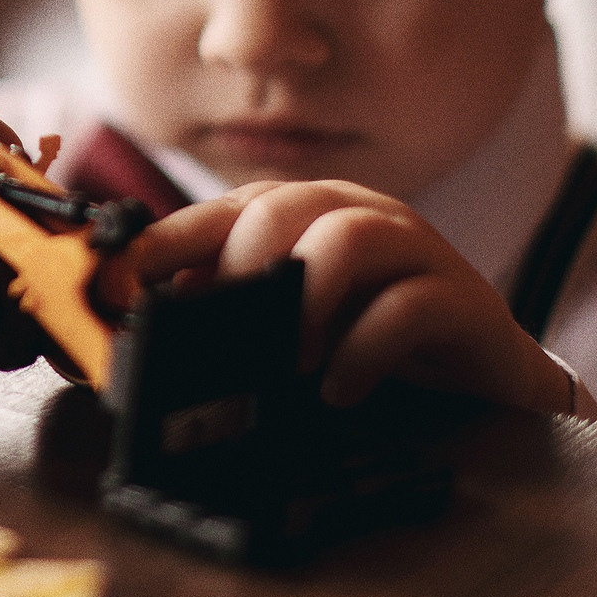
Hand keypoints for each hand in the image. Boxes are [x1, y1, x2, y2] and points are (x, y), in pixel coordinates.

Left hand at [121, 181, 581, 415]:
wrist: (481, 376)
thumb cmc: (366, 344)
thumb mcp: (285, 327)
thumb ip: (224, 320)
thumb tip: (136, 341)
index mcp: (299, 215)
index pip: (218, 210)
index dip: (163, 244)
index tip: (116, 288)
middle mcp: (353, 214)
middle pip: (281, 208)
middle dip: (238, 269)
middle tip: (218, 332)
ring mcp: (413, 249)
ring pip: (348, 237)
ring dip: (305, 299)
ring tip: (287, 360)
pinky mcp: (462, 297)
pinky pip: (410, 305)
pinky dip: (365, 351)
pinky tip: (341, 389)